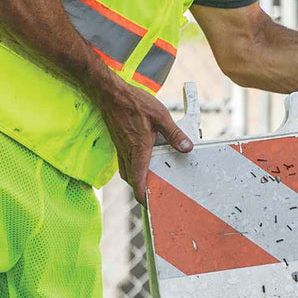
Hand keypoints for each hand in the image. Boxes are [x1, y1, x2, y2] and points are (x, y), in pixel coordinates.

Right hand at [95, 80, 192, 204]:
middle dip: (140, 189)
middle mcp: (127, 152)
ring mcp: (120, 147)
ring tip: (148, 180)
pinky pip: (124, 161)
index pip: (138, 180)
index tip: (148, 204)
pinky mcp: (118, 142)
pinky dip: (132, 167)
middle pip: (131, 179)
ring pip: (126, 171)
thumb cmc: (134, 102)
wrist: (110, 93)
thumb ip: (174, 134)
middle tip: (152, 194)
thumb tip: (187, 148)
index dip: (142, 195)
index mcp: (139, 149)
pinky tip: (141, 159)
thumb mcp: (160, 115)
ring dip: (135, 178)